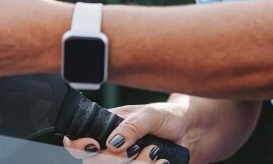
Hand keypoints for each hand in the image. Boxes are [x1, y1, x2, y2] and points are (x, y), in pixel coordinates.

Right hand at [63, 102, 187, 163]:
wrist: (193, 132)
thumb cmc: (171, 117)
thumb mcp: (151, 114)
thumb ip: (132, 125)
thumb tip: (112, 142)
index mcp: (108, 128)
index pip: (80, 141)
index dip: (80, 146)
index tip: (94, 146)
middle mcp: (112, 148)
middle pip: (95, 162)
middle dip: (117, 159)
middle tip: (140, 149)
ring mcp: (125, 162)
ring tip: (155, 153)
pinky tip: (160, 162)